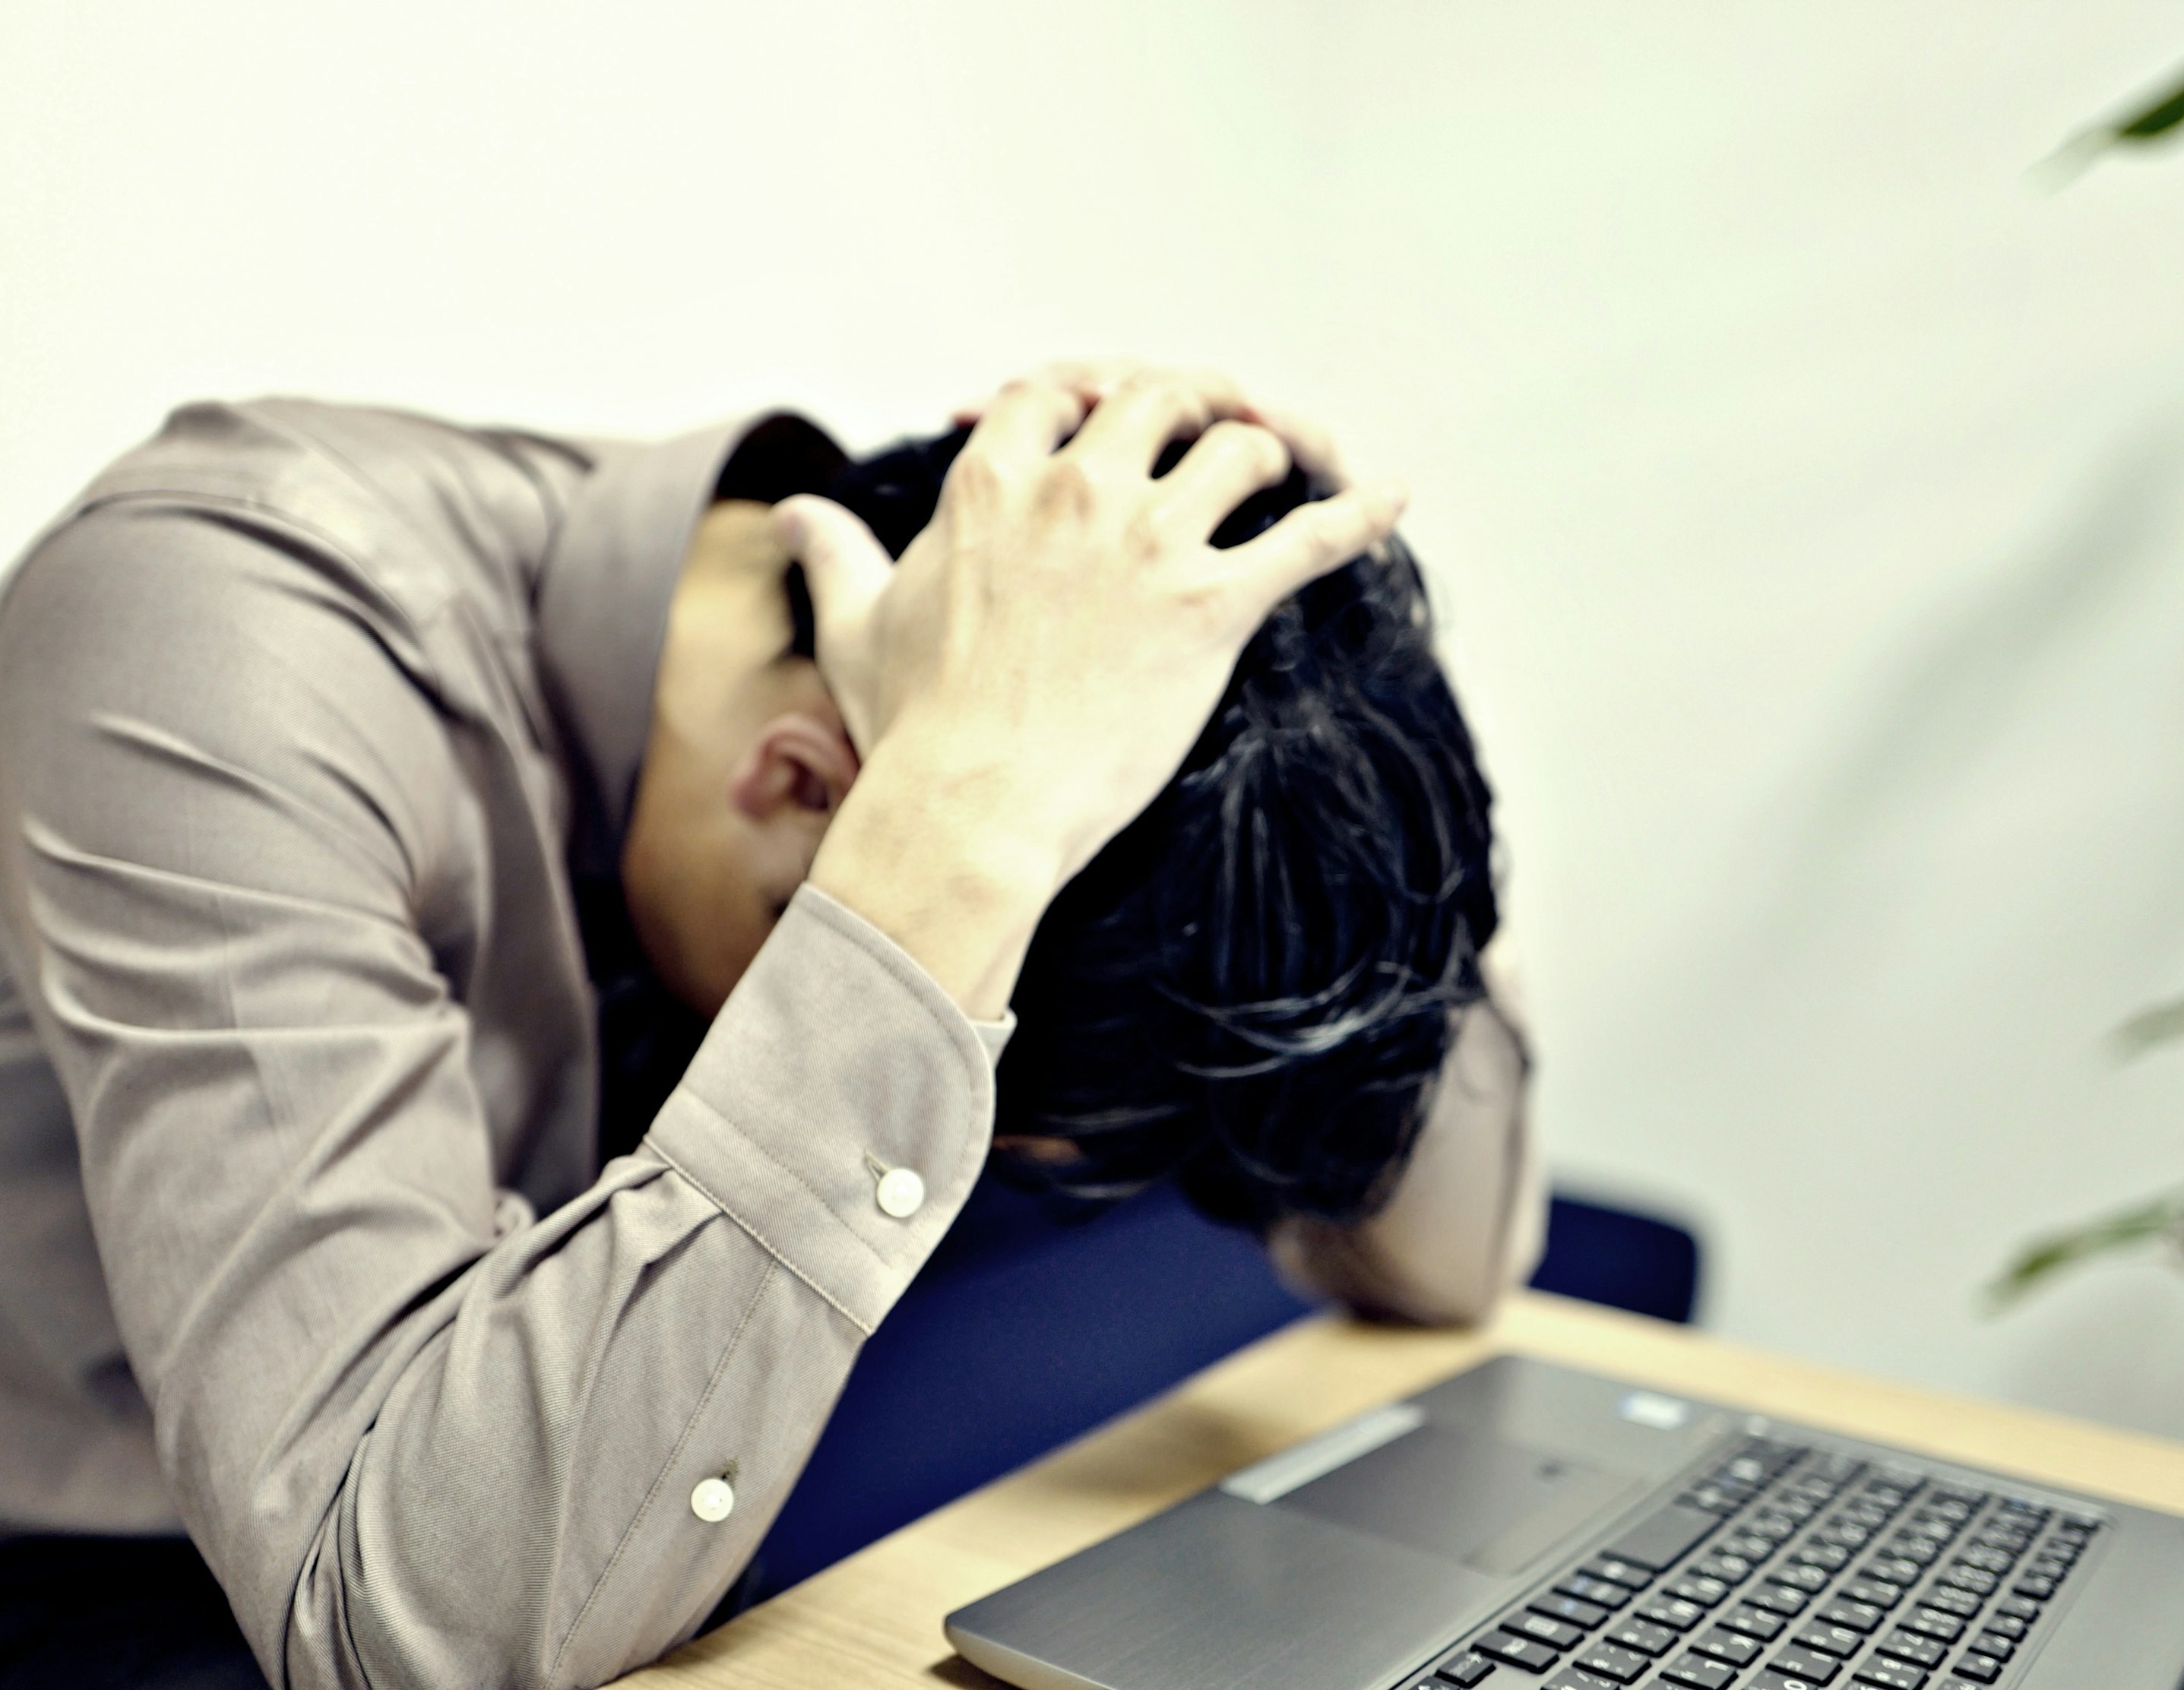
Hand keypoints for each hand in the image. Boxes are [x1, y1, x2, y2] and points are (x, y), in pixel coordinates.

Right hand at [782, 370, 1405, 1014]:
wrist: (967, 811)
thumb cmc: (910, 729)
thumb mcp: (855, 626)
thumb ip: (831, 556)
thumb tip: (788, 513)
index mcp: (990, 482)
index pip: (1056, 385)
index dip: (1093, 387)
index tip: (1114, 409)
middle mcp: (1073, 491)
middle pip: (1162, 394)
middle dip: (1199, 398)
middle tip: (1224, 424)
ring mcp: (1146, 545)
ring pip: (1241, 450)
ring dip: (1275, 450)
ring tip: (1293, 469)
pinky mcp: (1209, 608)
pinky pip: (1307, 538)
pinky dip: (1361, 511)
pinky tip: (1395, 497)